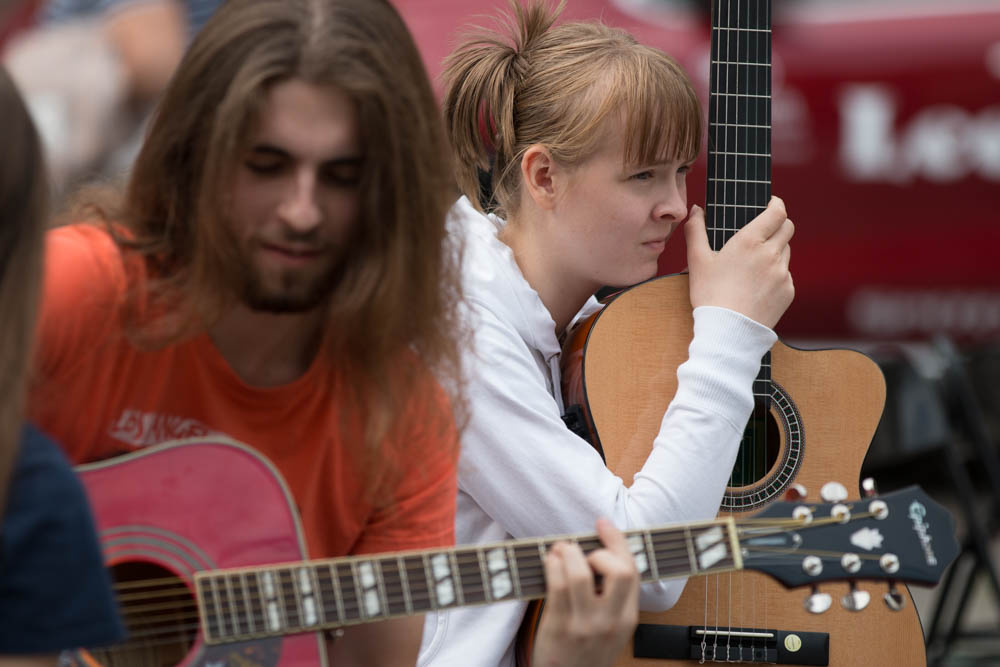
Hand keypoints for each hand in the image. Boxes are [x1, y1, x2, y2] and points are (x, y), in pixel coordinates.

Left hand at [531, 519, 639, 666]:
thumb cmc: (586, 652)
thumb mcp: (612, 628)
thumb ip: (613, 597)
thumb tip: (601, 550)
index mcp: (628, 618)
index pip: (632, 571)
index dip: (618, 541)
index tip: (604, 524)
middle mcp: (610, 621)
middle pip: (617, 570)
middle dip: (600, 550)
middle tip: (585, 552)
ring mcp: (584, 624)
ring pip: (580, 573)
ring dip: (568, 552)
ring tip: (561, 550)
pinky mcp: (559, 626)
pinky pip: (556, 586)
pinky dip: (552, 565)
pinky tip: (550, 562)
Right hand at [685, 196, 794, 328]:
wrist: (728, 330)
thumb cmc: (710, 295)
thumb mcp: (697, 260)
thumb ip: (696, 230)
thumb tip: (696, 210)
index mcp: (750, 241)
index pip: (778, 211)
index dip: (776, 204)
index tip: (770, 204)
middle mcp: (771, 254)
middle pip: (787, 228)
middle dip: (778, 225)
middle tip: (762, 232)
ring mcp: (782, 273)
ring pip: (786, 252)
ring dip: (775, 251)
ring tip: (754, 265)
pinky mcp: (788, 291)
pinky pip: (786, 275)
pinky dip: (775, 275)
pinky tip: (757, 286)